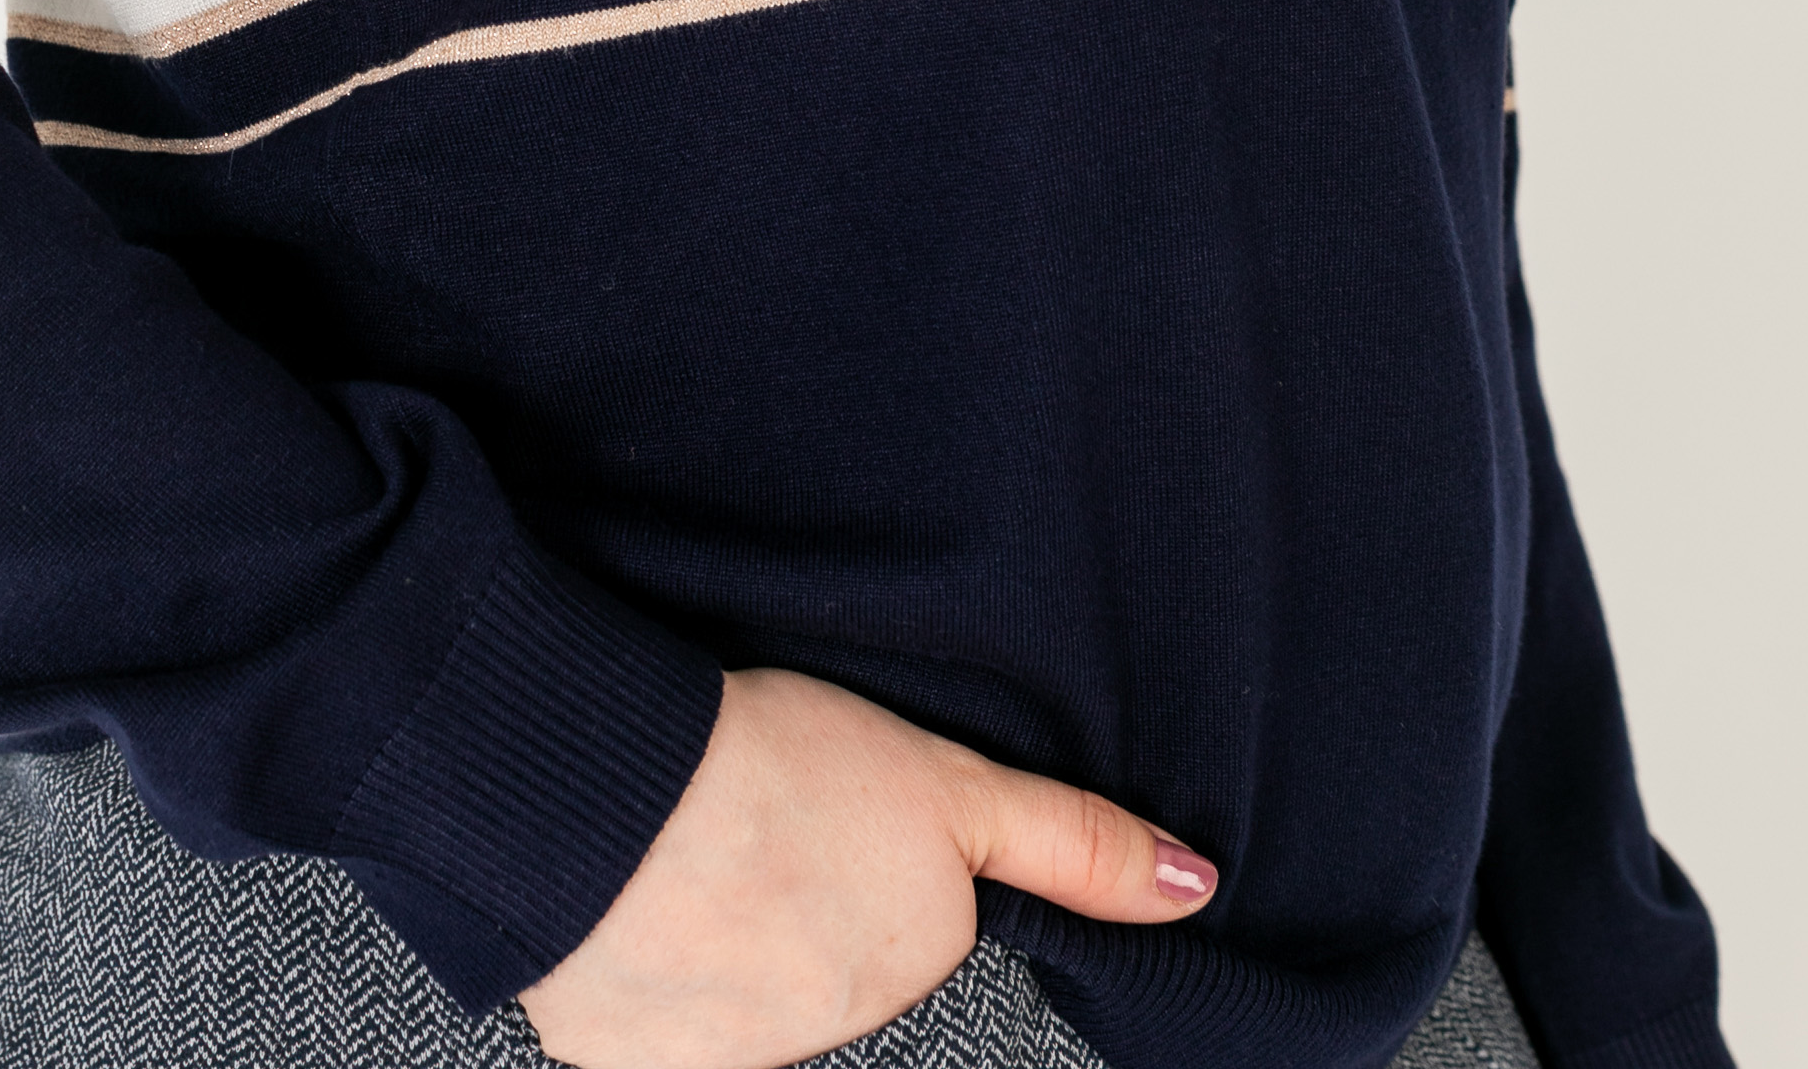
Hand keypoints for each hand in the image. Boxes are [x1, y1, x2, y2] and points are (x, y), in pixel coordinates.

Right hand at [519, 667, 1216, 1068]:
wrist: (612, 796)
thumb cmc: (771, 767)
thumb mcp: (949, 780)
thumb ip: (1067, 842)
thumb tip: (1194, 888)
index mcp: (909, 960)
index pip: (904, 915)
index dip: (866, 843)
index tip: (825, 797)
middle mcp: (829, 1029)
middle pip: (825, 952)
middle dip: (797, 892)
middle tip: (757, 810)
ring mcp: (728, 1052)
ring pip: (736, 978)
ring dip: (715, 921)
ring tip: (687, 837)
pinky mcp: (625, 1053)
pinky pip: (644, 1005)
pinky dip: (634, 952)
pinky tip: (629, 892)